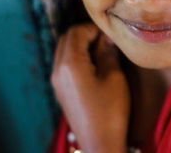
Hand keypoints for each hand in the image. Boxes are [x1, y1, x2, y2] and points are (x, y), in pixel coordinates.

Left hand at [51, 23, 129, 152]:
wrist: (100, 144)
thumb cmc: (110, 111)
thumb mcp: (114, 77)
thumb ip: (108, 53)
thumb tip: (107, 38)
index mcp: (69, 64)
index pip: (76, 31)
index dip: (94, 29)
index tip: (111, 35)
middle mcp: (57, 70)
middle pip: (67, 39)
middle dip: (85, 35)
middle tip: (106, 42)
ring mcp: (56, 81)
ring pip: (64, 51)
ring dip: (81, 46)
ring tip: (102, 54)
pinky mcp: (60, 91)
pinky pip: (64, 65)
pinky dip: (77, 59)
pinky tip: (95, 67)